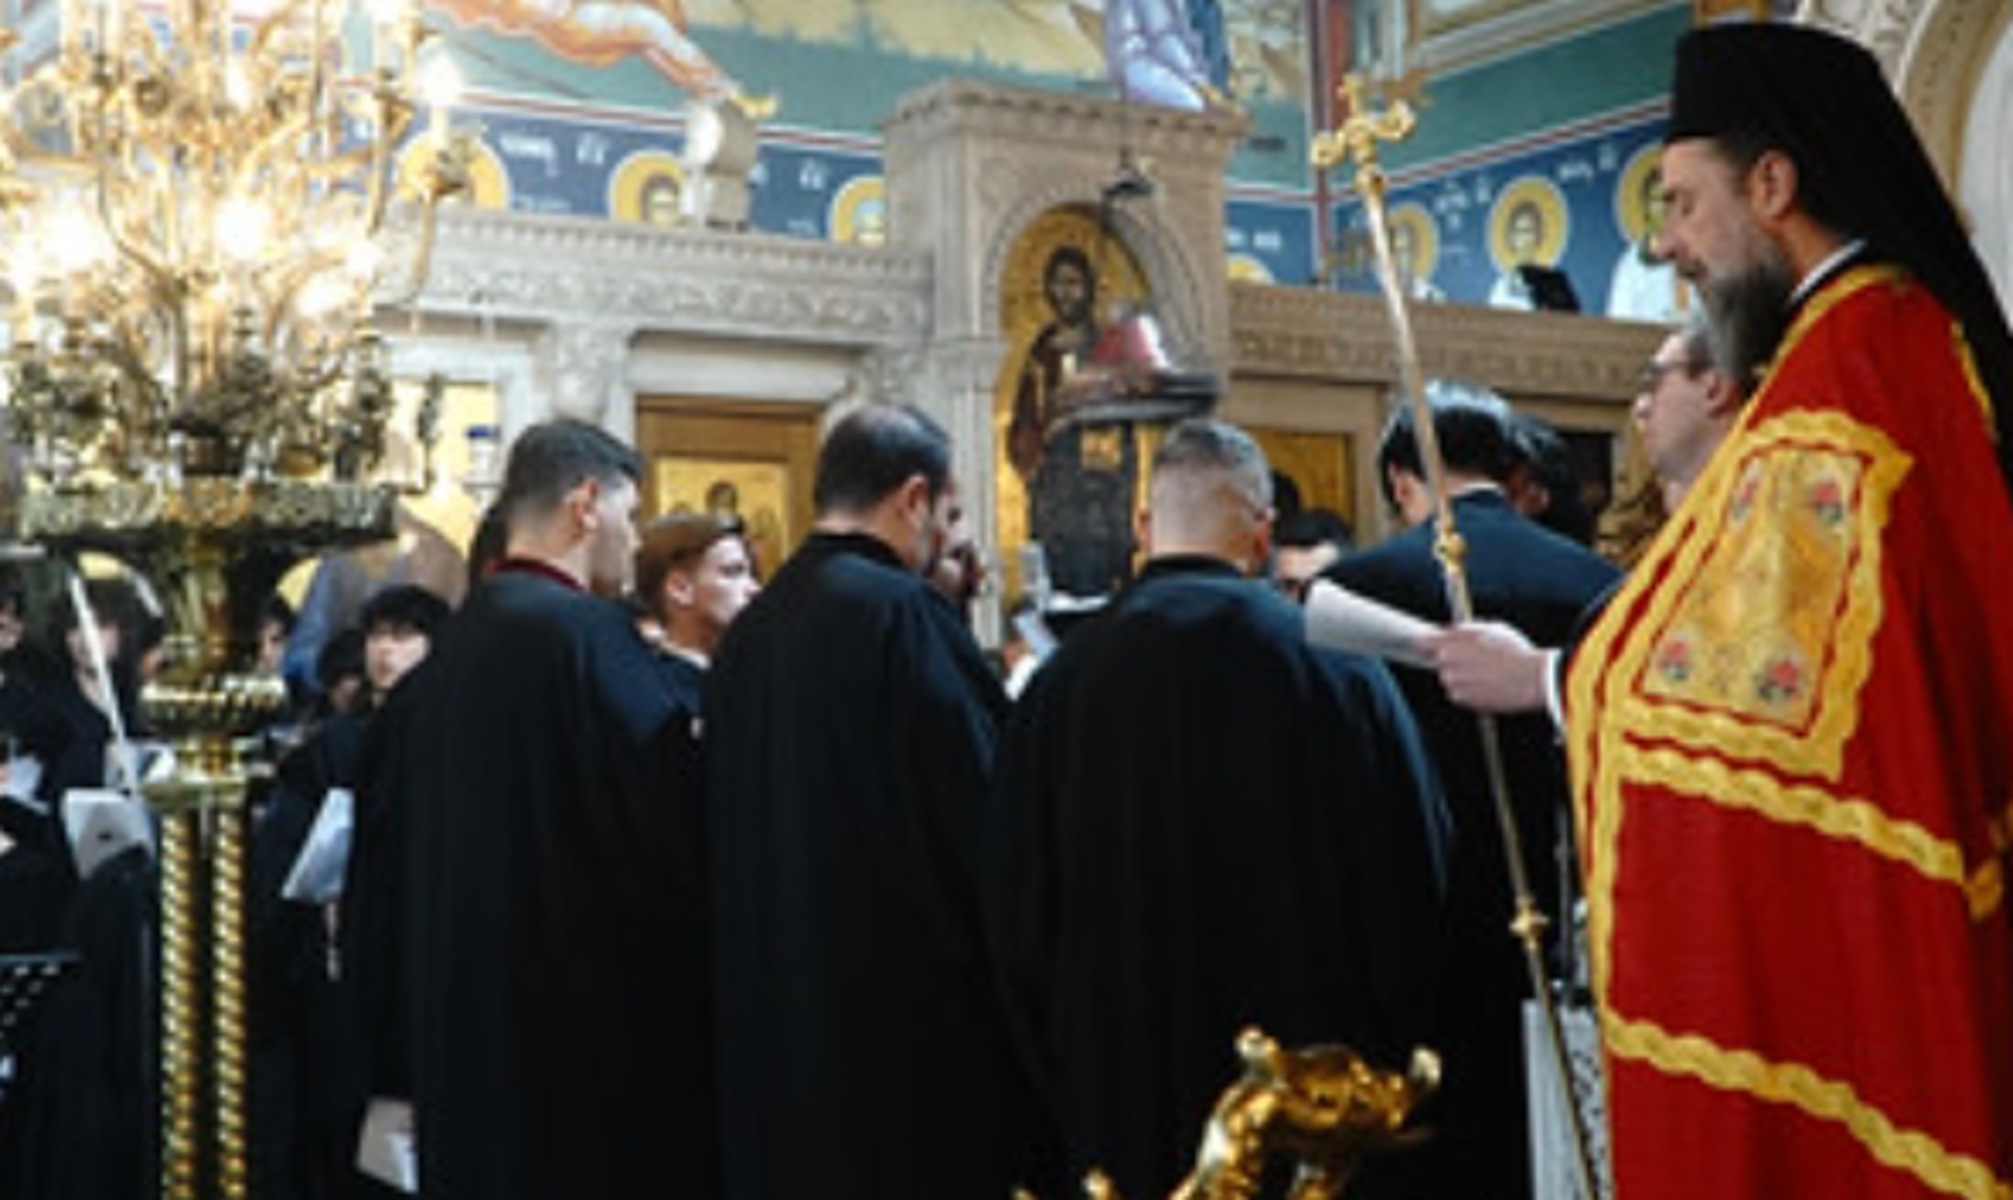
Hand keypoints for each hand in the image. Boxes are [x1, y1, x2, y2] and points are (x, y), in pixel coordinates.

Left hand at [1417, 620, 1548, 713]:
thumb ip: (1466, 630)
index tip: (1427, 644)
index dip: (1427, 643)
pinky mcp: (1462, 700)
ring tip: (1487, 674)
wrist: (1531, 679)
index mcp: (1451, 643)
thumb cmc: (1515, 651)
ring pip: (1451, 679)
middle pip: (1441, 662)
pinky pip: (1460, 694)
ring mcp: (1453, 683)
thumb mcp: (1492, 628)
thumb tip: (1452, 631)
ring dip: (1462, 677)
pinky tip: (1489, 685)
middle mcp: (1447, 663)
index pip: (1424, 642)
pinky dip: (1470, 691)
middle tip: (1477, 661)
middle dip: (1454, 661)